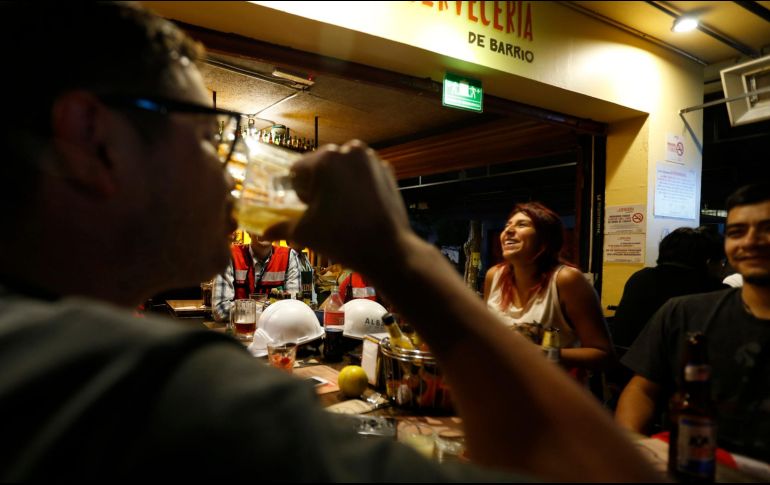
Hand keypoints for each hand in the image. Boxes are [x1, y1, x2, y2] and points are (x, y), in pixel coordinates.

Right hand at [264, 140, 410, 274]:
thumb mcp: (305, 232)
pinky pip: (362, 174)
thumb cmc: (341, 237)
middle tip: (323, 212)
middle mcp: (350, 151)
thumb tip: (263, 233)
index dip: (297, 192)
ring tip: (341, 211)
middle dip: (318, 186)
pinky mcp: (387, 171)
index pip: (297, 171)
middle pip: (321, 166)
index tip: (306, 209)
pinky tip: (359, 208)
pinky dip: (357, 186)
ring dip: (337, 185)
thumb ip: (281, 227)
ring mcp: (372, 159)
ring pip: (343, 169)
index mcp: (326, 159)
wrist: (387, 250)